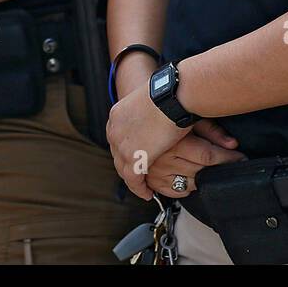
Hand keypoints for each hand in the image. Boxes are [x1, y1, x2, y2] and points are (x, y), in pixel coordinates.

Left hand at [107, 82, 195, 200]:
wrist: (173, 95)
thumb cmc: (170, 93)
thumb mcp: (149, 99)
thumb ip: (145, 110)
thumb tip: (155, 112)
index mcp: (117, 115)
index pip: (117, 138)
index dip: (126, 149)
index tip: (134, 156)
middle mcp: (114, 130)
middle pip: (118, 154)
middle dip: (128, 165)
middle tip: (139, 174)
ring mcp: (121, 145)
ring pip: (123, 169)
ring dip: (134, 179)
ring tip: (144, 186)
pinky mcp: (133, 158)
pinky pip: (133, 180)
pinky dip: (140, 188)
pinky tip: (148, 193)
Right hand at [145, 124, 245, 198]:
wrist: (138, 118)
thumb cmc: (167, 114)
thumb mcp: (191, 118)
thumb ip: (212, 131)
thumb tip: (233, 144)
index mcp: (176, 143)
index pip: (209, 156)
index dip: (228, 159)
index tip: (241, 159)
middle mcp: (164, 160)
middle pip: (201, 171)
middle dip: (218, 169)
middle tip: (230, 164)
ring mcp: (156, 172)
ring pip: (188, 185)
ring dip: (202, 179)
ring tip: (210, 170)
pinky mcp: (150, 180)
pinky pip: (173, 192)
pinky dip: (185, 189)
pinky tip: (192, 179)